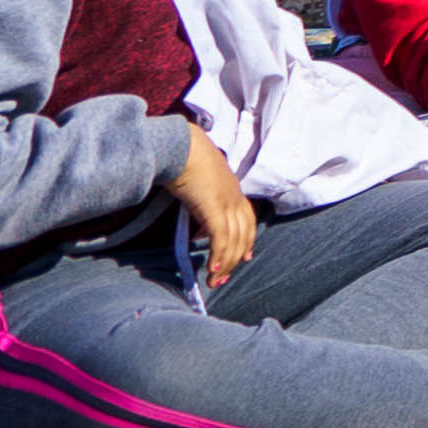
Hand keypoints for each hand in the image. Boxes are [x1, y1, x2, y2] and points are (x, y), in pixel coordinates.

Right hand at [172, 130, 258, 287]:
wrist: (180, 145)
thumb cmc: (182, 157)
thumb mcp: (196, 179)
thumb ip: (200, 194)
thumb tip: (191, 205)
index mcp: (232, 188)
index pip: (247, 219)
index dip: (247, 239)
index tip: (245, 256)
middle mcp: (234, 196)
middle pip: (244, 234)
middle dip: (235, 258)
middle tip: (223, 278)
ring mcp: (227, 202)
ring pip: (234, 241)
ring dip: (226, 264)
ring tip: (215, 281)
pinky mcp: (215, 208)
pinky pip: (221, 238)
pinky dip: (219, 256)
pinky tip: (213, 270)